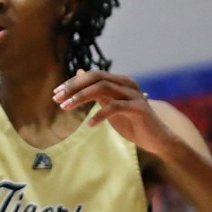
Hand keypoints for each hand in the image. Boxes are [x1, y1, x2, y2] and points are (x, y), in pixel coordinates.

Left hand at [53, 69, 174, 153]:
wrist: (155, 138)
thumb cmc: (130, 122)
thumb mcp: (109, 104)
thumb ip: (96, 91)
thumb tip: (80, 72)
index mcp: (119, 81)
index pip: (92, 75)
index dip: (73, 83)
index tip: (56, 93)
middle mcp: (127, 84)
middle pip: (96, 78)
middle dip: (74, 87)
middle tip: (57, 99)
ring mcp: (134, 95)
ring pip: (104, 88)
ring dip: (81, 97)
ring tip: (66, 108)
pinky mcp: (139, 108)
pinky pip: (115, 107)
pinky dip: (100, 115)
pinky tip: (89, 125)